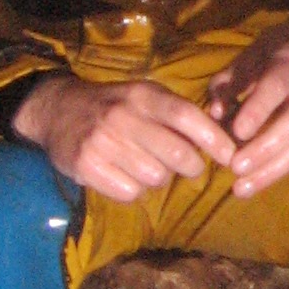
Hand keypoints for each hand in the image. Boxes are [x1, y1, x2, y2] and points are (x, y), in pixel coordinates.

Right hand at [13, 75, 236, 203]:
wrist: (58, 110)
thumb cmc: (116, 106)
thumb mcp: (145, 97)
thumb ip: (178, 115)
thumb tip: (221, 141)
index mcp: (142, 95)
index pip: (186, 116)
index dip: (214, 139)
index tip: (230, 156)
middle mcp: (123, 117)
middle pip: (177, 155)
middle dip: (192, 167)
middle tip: (188, 167)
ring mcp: (102, 143)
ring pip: (155, 178)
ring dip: (159, 178)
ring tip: (147, 166)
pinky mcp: (86, 166)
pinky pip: (130, 193)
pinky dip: (134, 191)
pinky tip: (125, 175)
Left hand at [205, 11, 288, 198]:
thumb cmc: (274, 53)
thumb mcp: (248, 56)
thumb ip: (227, 84)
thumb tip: (215, 115)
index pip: (276, 86)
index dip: (258, 110)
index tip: (236, 133)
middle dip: (264, 149)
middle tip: (235, 167)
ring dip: (272, 170)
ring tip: (241, 187)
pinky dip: (283, 170)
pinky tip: (259, 180)